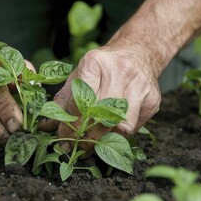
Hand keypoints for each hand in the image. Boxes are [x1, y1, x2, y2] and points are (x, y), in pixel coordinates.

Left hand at [41, 45, 161, 150]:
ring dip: (107, 139)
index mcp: (95, 63)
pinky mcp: (153, 99)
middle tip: (80, 148)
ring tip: (96, 143)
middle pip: (101, 116)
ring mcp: (139, 85)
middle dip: (88, 138)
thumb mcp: (79, 75)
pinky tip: (114, 131)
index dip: (71, 126)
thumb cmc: (103, 67)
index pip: (80, 103)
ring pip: (122, 125)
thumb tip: (47, 127)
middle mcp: (120, 71)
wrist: (137, 52)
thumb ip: (63, 101)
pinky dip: (122, 134)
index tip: (65, 140)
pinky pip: (135, 126)